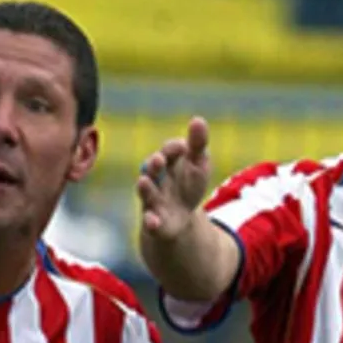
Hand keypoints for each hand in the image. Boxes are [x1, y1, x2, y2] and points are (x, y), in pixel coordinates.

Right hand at [136, 116, 210, 240]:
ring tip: (144, 182)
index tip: (183, 147)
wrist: (179, 218)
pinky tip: (153, 222)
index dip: (174, 149)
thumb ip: (197, 144)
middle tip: (158, 159)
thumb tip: (197, 119)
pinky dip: (150, 222)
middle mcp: (156, 179)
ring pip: (146, 193)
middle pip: (153, 169)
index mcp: (167, 163)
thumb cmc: (187, 185)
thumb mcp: (198, 164)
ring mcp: (153, 200)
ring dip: (145, 188)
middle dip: (154, 164)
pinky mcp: (154, 222)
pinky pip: (149, 222)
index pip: (169, 151)